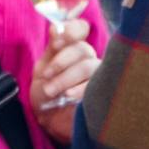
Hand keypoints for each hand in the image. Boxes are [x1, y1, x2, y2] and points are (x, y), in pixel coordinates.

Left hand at [31, 18, 99, 144]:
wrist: (50, 121)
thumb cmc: (46, 94)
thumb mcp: (43, 69)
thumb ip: (51, 49)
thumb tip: (56, 27)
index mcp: (73, 48)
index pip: (80, 29)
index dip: (71, 31)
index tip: (56, 42)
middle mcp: (89, 58)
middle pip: (83, 49)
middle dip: (61, 62)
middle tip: (46, 76)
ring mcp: (100, 74)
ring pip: (89, 66)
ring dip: (66, 78)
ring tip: (52, 91)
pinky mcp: (105, 91)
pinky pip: (98, 84)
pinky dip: (80, 89)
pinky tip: (69, 96)